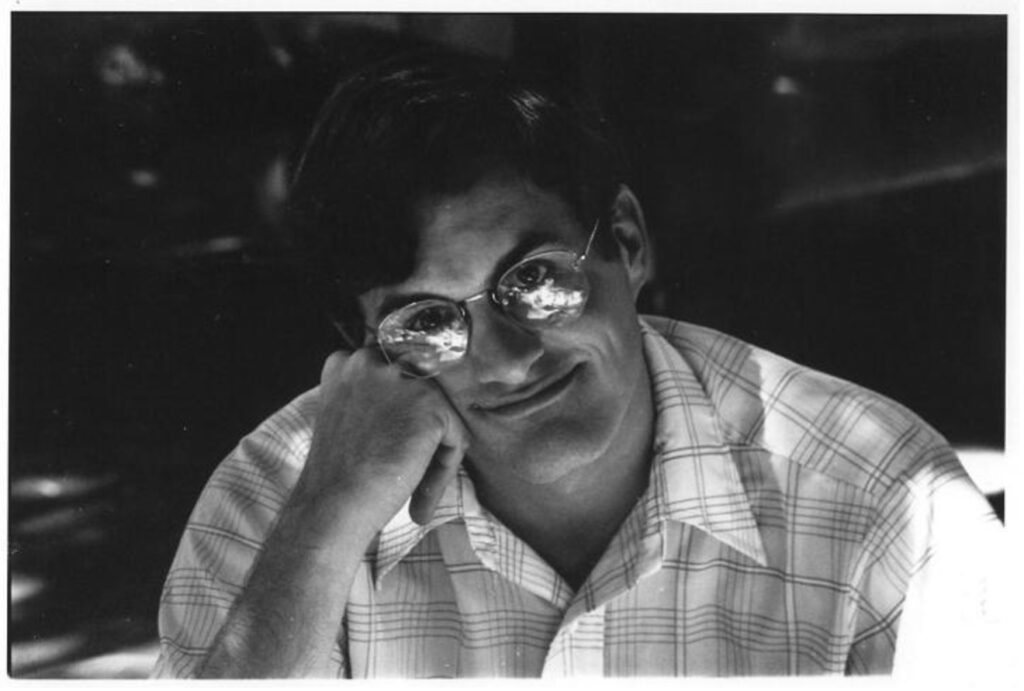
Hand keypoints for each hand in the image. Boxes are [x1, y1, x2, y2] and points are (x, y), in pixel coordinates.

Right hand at [293, 349, 468, 533]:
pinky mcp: (430, 402)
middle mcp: (371, 360)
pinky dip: (444, 472)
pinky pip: (455, 438)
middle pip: (420, 396)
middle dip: (421, 435)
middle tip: (406, 478)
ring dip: (433, 458)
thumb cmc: (336, 479)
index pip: (395, 379)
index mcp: (346, 363)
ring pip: (439, 417)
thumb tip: (415, 409)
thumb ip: (374, 402)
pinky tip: (419, 502)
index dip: (400, 420)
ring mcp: (400, 377)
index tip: (389, 456)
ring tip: (415, 499)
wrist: (331, 508)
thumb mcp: (346, 421)